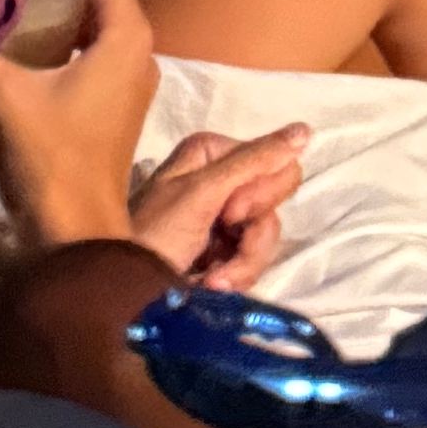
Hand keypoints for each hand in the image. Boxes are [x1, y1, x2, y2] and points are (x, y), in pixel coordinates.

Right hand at [0, 0, 162, 247]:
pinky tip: (14, 46)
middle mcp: (137, 47)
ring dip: (53, 11)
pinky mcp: (110, 106)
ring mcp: (127, 79)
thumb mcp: (9, 100)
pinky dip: (57, 43)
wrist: (76, 240)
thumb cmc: (53, 160)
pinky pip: (86, 54)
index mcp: (127, 31)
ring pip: (90, 24)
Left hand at [130, 123, 311, 291]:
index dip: (258, 196)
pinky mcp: (218, 256)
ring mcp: (220, 221)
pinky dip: (233, 279)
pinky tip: (209, 288)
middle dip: (250, 238)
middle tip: (217, 253)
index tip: (228, 215)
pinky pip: (251, 262)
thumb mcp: (200, 194)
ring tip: (211, 283)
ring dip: (241, 266)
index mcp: (214, 154)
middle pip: (273, 204)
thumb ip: (252, 161)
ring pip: (265, 238)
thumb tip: (306, 130)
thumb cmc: (153, 236)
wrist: (120, 297)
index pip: (277, 166)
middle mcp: (220, 181)